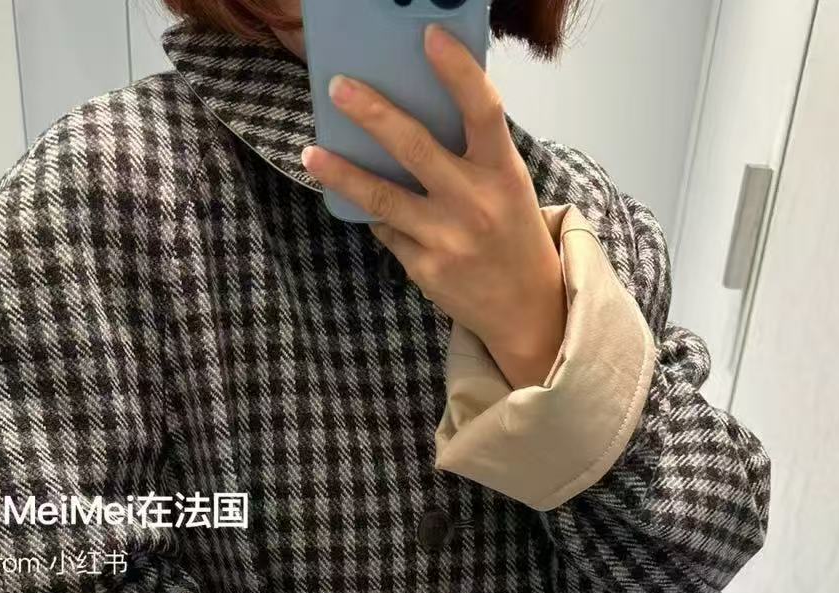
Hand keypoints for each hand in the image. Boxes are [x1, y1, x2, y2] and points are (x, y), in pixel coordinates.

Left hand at [299, 23, 567, 390]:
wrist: (527, 310)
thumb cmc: (512, 234)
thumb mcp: (507, 186)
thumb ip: (471, 153)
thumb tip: (415, 109)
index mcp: (502, 172)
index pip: (483, 110)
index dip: (457, 71)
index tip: (429, 37)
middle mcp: (475, 203)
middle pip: (415, 148)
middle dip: (373, 114)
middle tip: (339, 89)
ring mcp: (447, 239)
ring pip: (383, 197)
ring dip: (342, 173)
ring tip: (311, 153)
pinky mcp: (425, 268)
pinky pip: (388, 230)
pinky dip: (376, 215)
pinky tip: (364, 205)